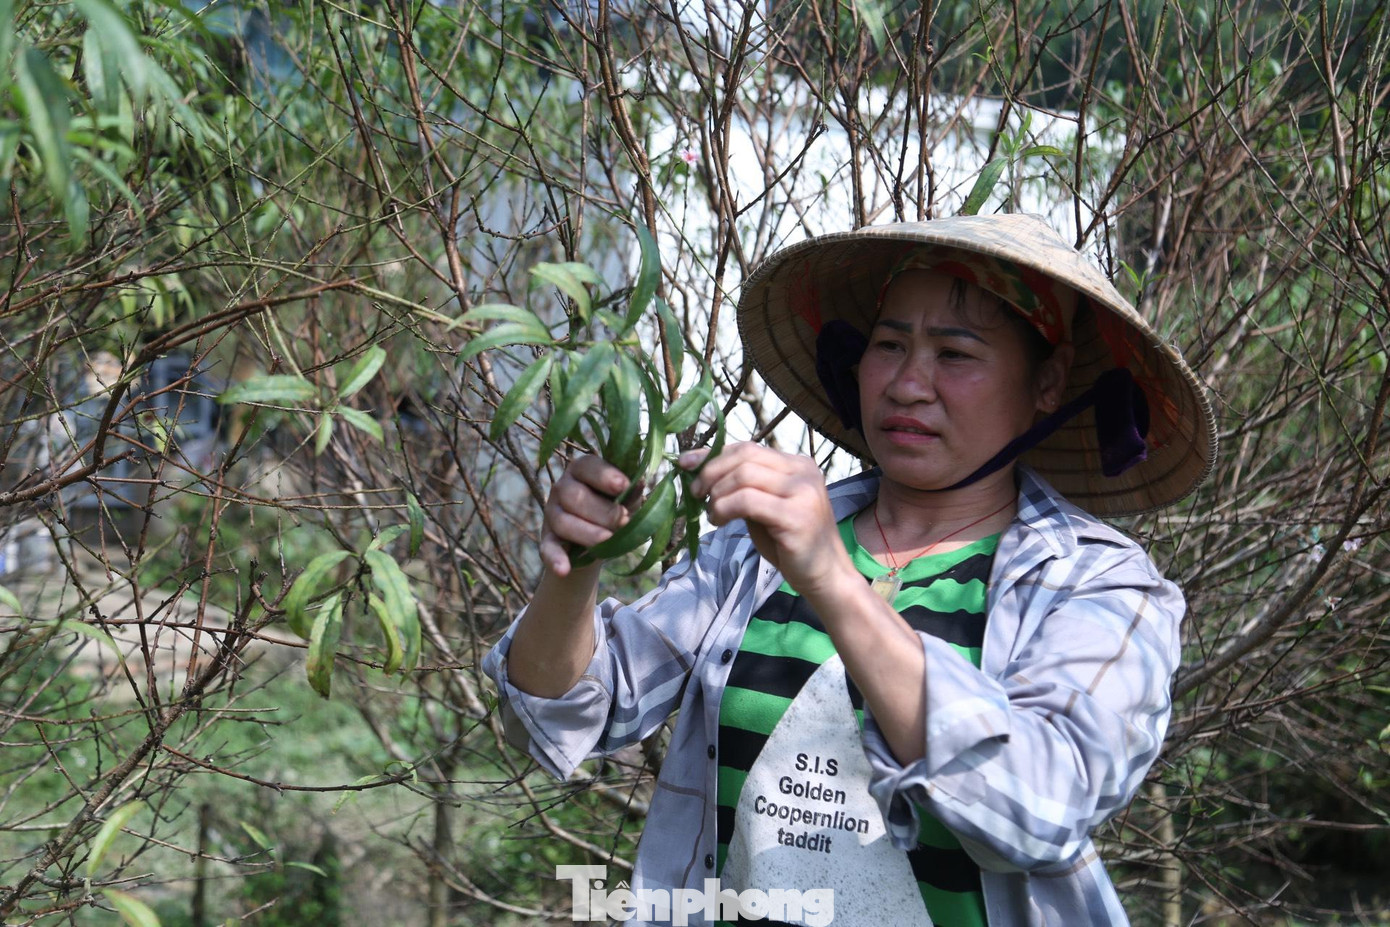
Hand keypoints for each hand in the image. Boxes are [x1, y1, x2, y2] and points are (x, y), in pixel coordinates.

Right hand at [540, 455, 639, 575]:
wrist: (597, 541)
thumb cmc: (614, 510)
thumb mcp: (625, 500)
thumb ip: (630, 493)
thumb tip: (639, 483)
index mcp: (582, 470)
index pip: (588, 466)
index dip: (605, 475)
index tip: (624, 485)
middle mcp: (562, 488)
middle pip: (573, 495)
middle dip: (601, 510)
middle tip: (624, 520)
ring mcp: (552, 514)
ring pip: (563, 521)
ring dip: (587, 532)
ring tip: (608, 539)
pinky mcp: (548, 539)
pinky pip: (547, 548)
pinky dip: (555, 559)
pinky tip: (564, 569)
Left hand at [683, 442, 852, 595]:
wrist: (825, 575)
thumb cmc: (791, 543)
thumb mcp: (766, 506)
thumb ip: (745, 486)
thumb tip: (701, 471)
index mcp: (797, 464)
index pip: (748, 447)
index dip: (713, 454)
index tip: (686, 464)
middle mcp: (803, 472)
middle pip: (744, 457)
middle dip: (711, 473)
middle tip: (697, 494)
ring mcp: (803, 493)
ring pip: (743, 476)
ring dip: (717, 495)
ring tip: (712, 514)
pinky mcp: (796, 517)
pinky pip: (748, 502)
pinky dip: (725, 508)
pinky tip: (720, 521)